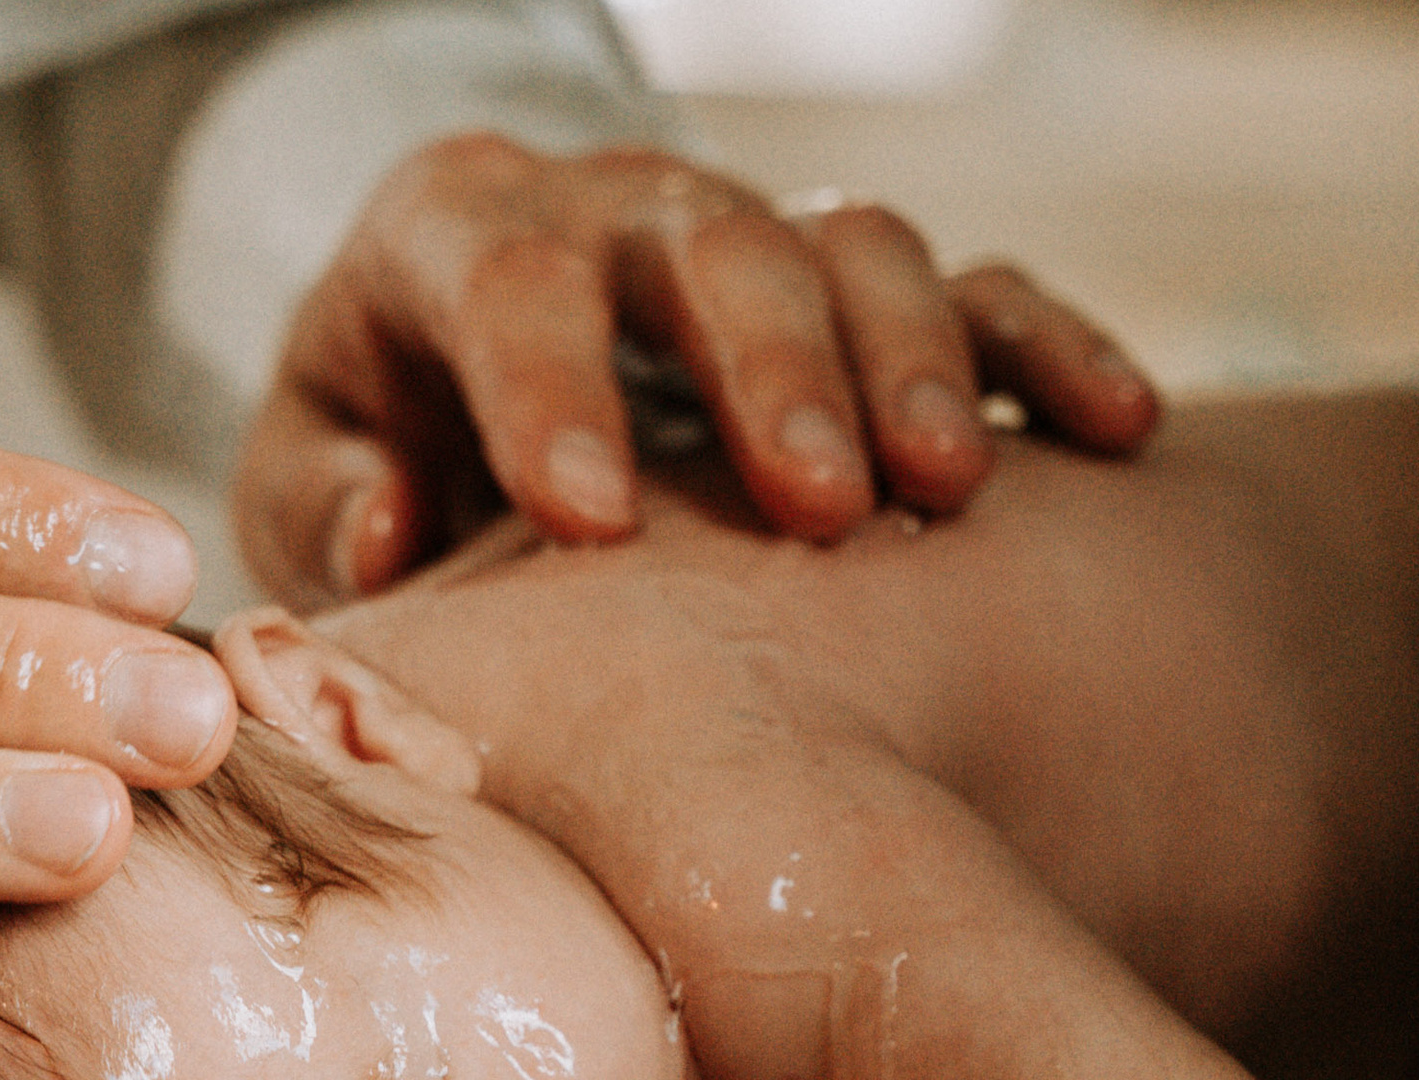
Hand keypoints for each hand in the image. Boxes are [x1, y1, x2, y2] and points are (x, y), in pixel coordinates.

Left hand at [234, 135, 1159, 604]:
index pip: (505, 275)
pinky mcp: (851, 294)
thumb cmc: (377, 470)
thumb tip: (389, 530)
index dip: (552, 387)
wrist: (464, 409)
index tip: (596, 523)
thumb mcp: (302, 492)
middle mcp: (615, 211)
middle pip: (708, 241)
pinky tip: (1116, 430)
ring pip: (849, 244)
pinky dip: (1041, 348)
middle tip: (820, 504)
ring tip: (950, 492)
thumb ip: (321, 510)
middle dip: (770, 367)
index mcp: (454, 237)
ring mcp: (748, 240)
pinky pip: (972, 284)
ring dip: (910, 360)